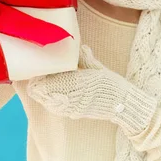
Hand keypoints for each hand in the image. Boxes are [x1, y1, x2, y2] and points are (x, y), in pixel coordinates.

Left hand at [27, 45, 155, 134]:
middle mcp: (73, 95)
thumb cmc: (111, 84)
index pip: (51, 79)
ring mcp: (71, 106)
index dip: (41, 74)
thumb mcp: (98, 68)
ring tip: (41, 83)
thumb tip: (79, 46)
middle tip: (38, 74)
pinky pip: (54, 108)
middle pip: (43, 91)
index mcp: (79, 80)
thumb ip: (85, 58)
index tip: (40, 67)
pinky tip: (50, 94)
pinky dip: (49, 100)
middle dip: (38, 83)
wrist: (122, 105)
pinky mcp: (73, 114)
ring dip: (42, 92)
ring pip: (46, 101)